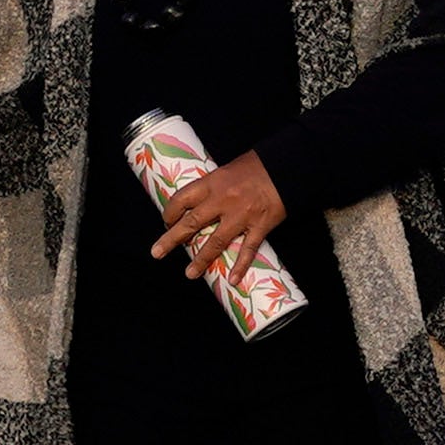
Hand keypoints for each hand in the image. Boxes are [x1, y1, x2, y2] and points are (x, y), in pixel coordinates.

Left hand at [148, 149, 286, 278]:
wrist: (287, 166)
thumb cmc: (257, 165)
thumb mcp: (228, 169)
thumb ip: (214, 187)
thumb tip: (199, 202)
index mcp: (213, 183)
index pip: (182, 199)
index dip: (170, 212)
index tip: (166, 222)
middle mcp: (223, 200)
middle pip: (192, 223)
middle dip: (172, 239)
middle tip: (157, 253)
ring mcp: (242, 215)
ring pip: (216, 242)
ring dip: (201, 259)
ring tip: (190, 274)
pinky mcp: (260, 225)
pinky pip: (248, 249)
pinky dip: (240, 265)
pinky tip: (233, 279)